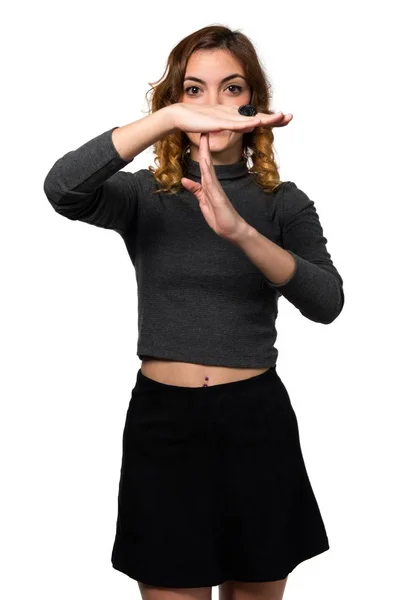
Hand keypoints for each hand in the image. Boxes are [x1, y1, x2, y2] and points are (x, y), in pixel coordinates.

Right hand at [171, 102, 292, 134]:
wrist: (181, 115)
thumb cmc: (197, 121)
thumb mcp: (219, 125)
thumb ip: (231, 125)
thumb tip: (243, 127)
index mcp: (234, 116)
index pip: (256, 117)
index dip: (271, 118)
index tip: (285, 120)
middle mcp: (233, 114)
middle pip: (258, 116)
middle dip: (275, 117)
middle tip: (290, 117)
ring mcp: (227, 117)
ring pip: (250, 118)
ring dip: (265, 118)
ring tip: (280, 117)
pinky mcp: (218, 122)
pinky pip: (234, 123)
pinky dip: (246, 123)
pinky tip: (256, 123)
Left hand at [181, 132, 252, 240]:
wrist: (233, 230)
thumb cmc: (221, 217)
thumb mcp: (203, 202)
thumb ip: (196, 190)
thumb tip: (184, 180)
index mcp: (210, 185)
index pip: (204, 165)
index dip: (202, 151)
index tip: (200, 137)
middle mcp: (213, 184)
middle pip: (207, 162)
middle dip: (205, 146)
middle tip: (203, 130)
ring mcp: (216, 190)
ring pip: (209, 168)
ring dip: (206, 154)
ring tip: (204, 139)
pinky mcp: (218, 197)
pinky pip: (211, 182)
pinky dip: (208, 171)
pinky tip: (205, 162)